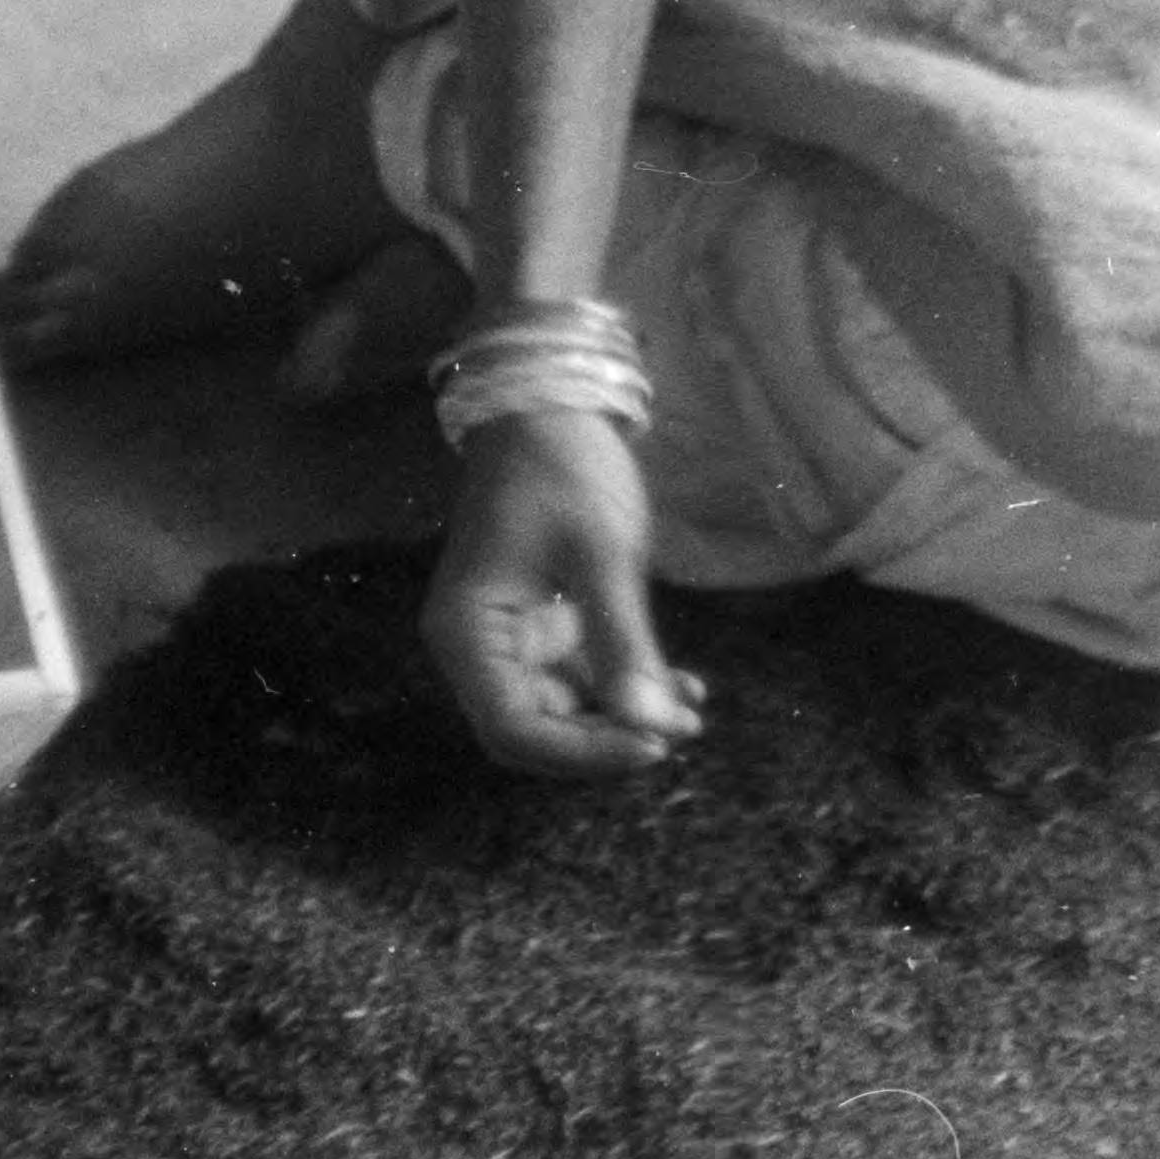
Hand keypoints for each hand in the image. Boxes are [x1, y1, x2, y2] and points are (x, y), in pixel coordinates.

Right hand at [420, 406, 704, 781]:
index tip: (651, 746)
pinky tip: (681, 687)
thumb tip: (651, 727)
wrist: (549, 405)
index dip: (581, 753)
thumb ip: (622, 642)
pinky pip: (581, 676)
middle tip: (678, 733)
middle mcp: (479, 647)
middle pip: (535, 730)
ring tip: (691, 714)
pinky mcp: (544, 624)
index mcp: (468, 633)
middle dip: (607, 741)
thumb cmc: (563, 468)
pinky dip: (626, 686)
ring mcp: (511, 638)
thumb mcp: (601, 553)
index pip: (512, 730)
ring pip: (564, 710)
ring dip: (625, 718)